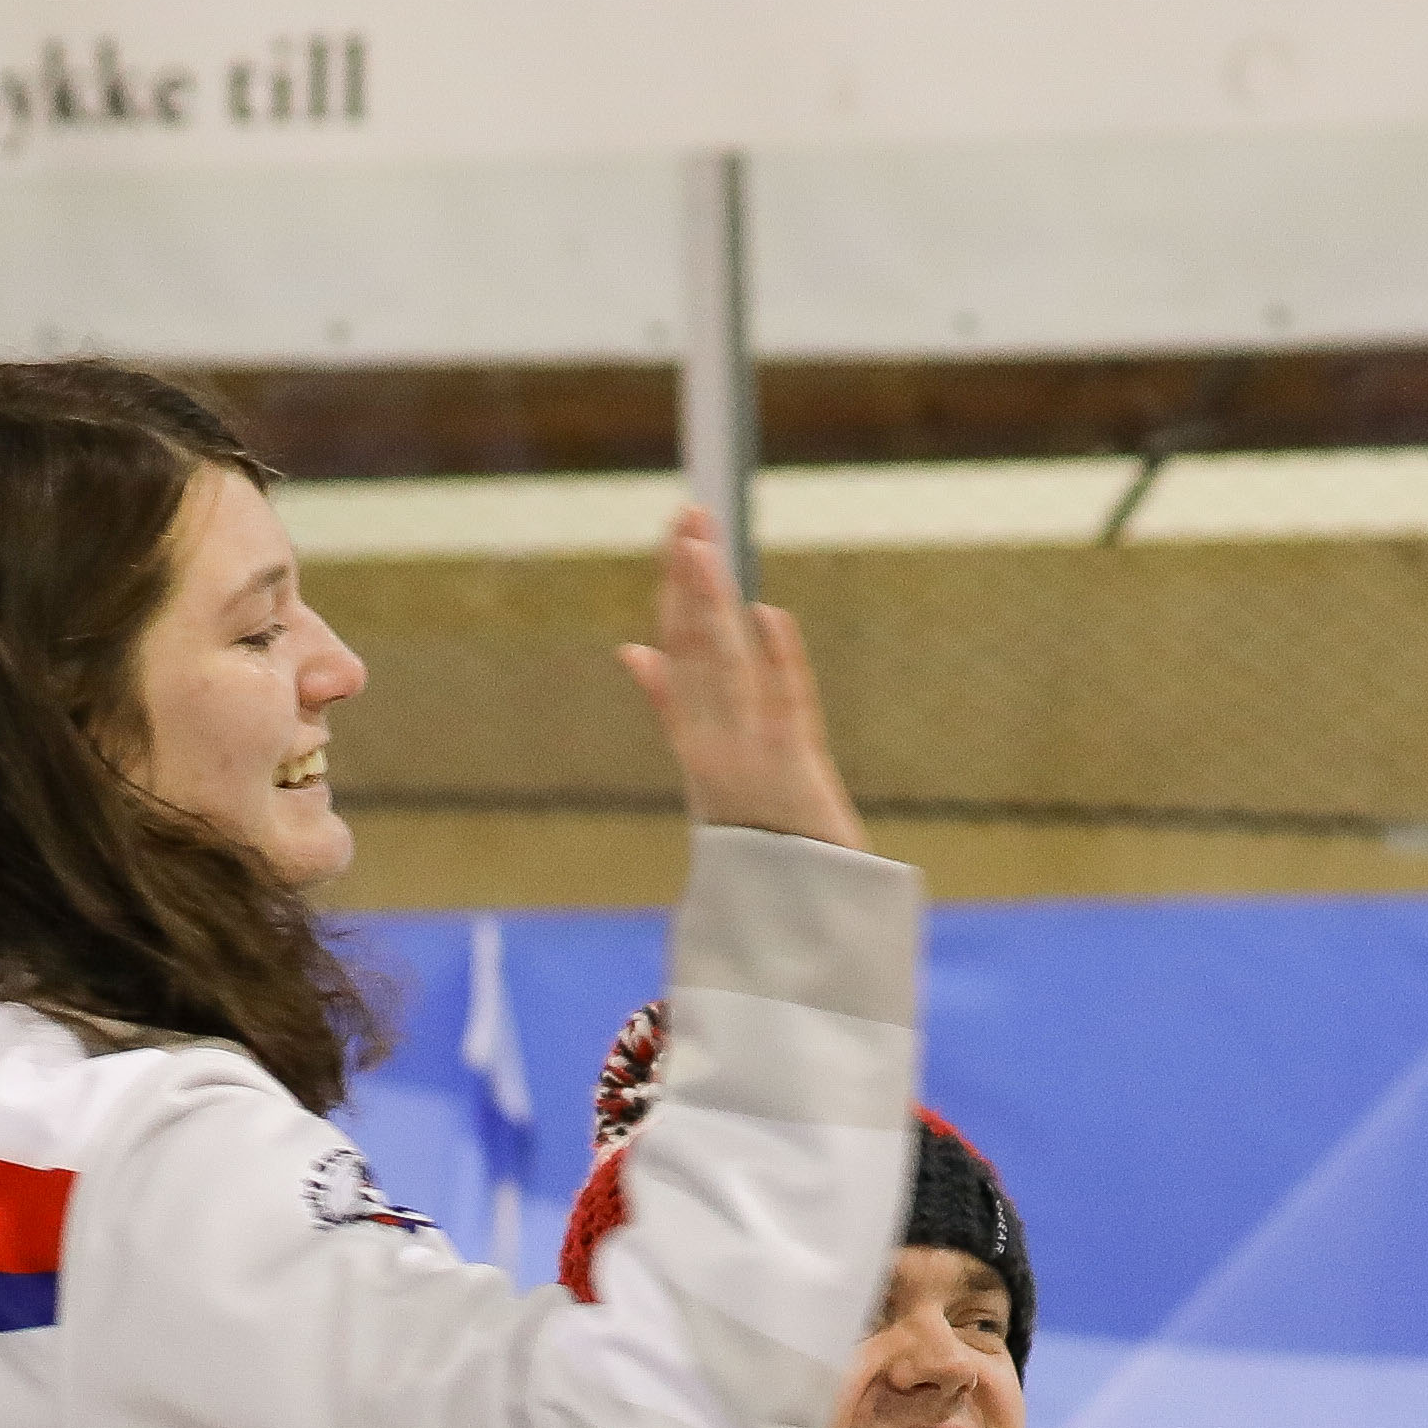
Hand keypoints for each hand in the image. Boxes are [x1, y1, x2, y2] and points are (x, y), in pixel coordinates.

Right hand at [619, 507, 861, 850]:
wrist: (791, 914)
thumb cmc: (753, 838)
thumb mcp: (702, 769)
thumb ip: (667, 704)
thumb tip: (630, 648)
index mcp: (694, 740)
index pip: (678, 650)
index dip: (676, 591)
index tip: (678, 535)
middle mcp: (714, 744)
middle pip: (697, 647)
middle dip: (691, 579)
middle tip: (690, 513)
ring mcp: (752, 757)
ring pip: (728, 667)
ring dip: (715, 605)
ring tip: (706, 547)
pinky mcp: (797, 773)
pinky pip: (786, 707)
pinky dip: (778, 661)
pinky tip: (767, 613)